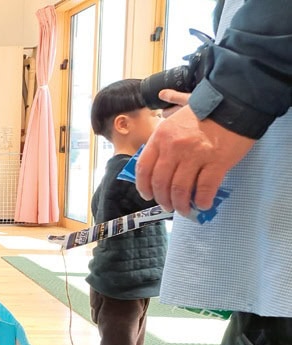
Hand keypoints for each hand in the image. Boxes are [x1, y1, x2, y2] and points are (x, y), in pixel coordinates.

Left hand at [136, 95, 255, 215]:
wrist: (233, 103)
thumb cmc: (203, 111)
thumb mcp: (174, 119)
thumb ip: (162, 139)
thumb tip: (154, 161)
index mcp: (161, 137)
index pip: (144, 168)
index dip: (143, 186)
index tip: (147, 195)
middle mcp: (174, 148)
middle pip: (161, 183)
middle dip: (162, 199)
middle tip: (167, 206)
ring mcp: (195, 156)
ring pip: (180, 189)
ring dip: (180, 204)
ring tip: (183, 209)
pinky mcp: (217, 162)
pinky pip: (205, 189)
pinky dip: (202, 201)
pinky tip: (202, 205)